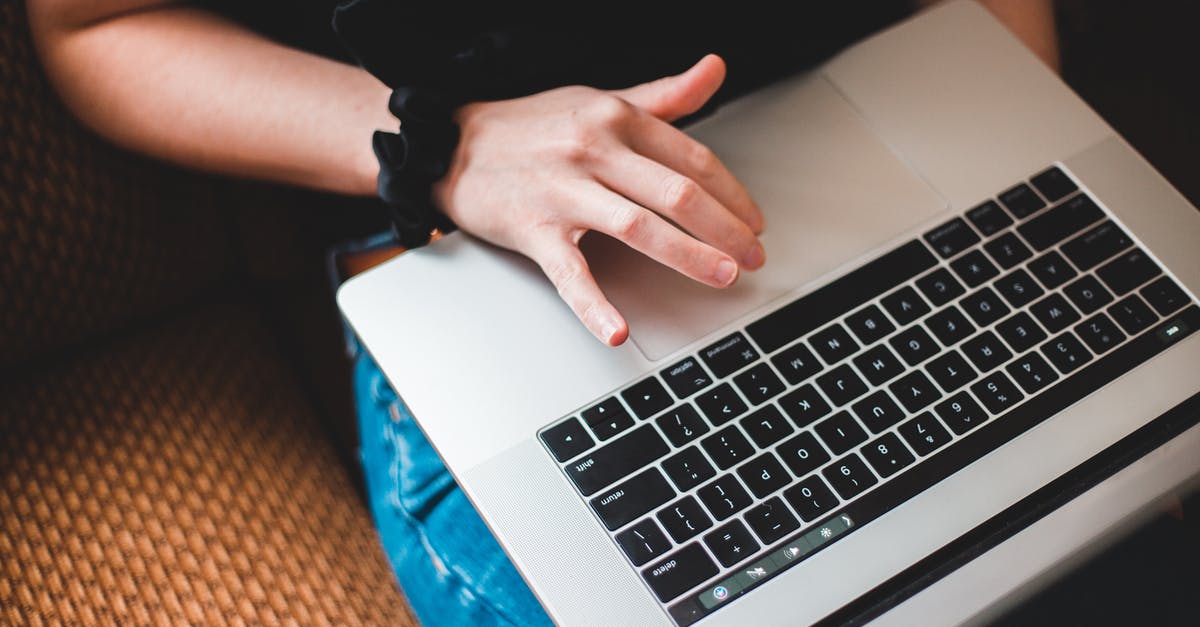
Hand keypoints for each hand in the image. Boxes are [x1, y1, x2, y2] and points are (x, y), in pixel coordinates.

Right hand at [432, 54, 764, 345]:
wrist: (450, 146)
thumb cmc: (530, 127)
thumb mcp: (597, 100)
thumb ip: (662, 96)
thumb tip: (715, 68)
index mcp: (615, 118)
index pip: (692, 158)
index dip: (732, 194)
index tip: (754, 221)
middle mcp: (593, 149)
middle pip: (677, 192)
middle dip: (725, 229)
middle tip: (752, 258)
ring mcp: (563, 191)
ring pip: (639, 226)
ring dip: (688, 256)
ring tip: (722, 277)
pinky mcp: (533, 228)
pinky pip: (569, 271)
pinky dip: (593, 304)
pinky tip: (615, 328)